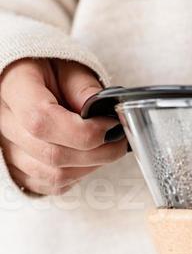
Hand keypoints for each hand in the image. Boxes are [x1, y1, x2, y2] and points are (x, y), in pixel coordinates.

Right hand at [0, 58, 126, 194]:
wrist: (26, 82)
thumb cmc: (47, 73)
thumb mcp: (68, 68)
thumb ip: (84, 88)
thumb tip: (105, 114)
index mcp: (12, 88)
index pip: (41, 120)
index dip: (82, 131)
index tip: (109, 125)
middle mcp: (3, 121)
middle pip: (51, 154)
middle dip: (97, 152)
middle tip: (119, 138)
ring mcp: (6, 149)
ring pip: (52, 175)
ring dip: (89, 166)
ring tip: (105, 147)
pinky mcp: (16, 168)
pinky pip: (49, 185)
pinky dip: (75, 177)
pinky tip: (85, 158)